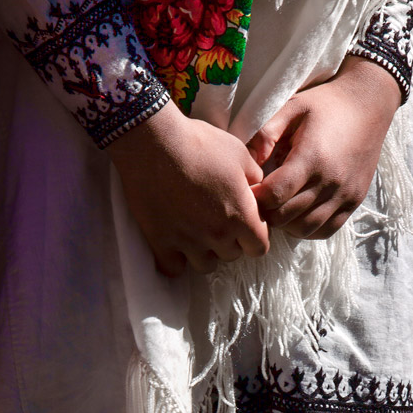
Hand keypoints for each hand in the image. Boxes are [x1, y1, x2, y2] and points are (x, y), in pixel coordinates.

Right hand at [107, 100, 269, 276]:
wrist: (153, 143)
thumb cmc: (199, 143)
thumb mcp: (239, 153)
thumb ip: (255, 178)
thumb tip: (257, 191)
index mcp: (240, 216)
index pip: (259, 248)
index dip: (255, 236)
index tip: (245, 224)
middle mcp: (217, 235)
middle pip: (232, 255)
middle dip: (229, 241)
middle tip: (217, 220)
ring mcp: (188, 242)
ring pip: (205, 265)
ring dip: (204, 252)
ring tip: (196, 232)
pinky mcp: (161, 243)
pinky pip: (173, 269)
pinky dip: (175, 261)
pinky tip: (174, 244)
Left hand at [248, 56, 401, 239]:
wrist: (369, 105)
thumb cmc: (325, 105)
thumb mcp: (291, 108)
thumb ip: (265, 134)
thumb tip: (247, 165)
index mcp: (312, 157)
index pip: (275, 194)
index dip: (257, 197)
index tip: (251, 189)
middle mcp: (330, 181)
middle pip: (286, 216)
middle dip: (268, 212)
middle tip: (262, 199)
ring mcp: (344, 195)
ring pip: (305, 229)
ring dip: (286, 223)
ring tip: (281, 206)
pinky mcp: (354, 202)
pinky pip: (325, 231)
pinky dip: (308, 229)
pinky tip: (300, 213)